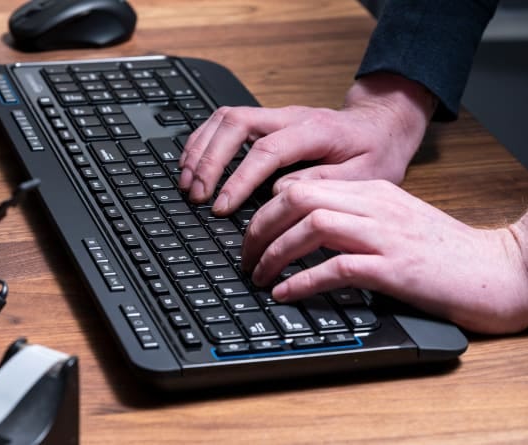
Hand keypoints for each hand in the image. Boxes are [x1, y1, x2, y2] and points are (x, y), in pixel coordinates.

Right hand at [178, 72, 436, 215]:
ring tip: (186, 183)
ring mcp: (274, 115)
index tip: (221, 207)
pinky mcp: (264, 120)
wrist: (381, 126)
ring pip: (224, 118)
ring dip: (200, 150)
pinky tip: (191, 164)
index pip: (266, 150)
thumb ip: (324, 183)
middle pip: (235, 124)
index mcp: (316, 130)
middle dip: (209, 161)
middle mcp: (289, 116)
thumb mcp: (365, 176)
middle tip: (196, 196)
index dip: (239, 179)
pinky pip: (223, 122)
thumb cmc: (374, 154)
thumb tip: (278, 193)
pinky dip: (202, 142)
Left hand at [242, 179, 527, 333]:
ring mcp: (385, 234)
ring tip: (257, 275)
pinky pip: (336, 267)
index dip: (266, 209)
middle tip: (244, 255)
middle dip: (259, 227)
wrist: (499, 270)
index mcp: (373, 191)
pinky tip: (284, 292)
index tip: (252, 234)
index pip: (303, 185)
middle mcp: (374, 205)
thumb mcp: (394, 223)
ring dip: (273, 252)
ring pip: (310, 226)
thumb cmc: (445, 253)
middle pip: (297, 198)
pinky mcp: (395, 267)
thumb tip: (303, 233)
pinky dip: (301, 280)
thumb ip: (353, 220)